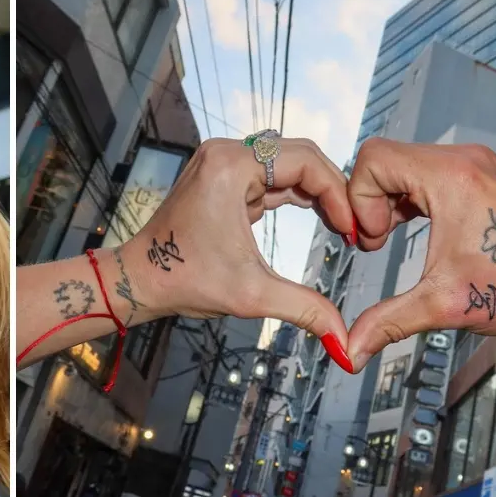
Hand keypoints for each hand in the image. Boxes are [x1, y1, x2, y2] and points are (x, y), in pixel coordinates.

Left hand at [120, 137, 356, 368]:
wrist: (140, 280)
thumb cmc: (184, 280)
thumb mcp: (252, 295)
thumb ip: (305, 310)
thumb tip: (345, 343)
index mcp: (229, 167)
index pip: (305, 160)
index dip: (338, 193)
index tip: (353, 229)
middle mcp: (224, 153)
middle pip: (299, 156)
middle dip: (331, 190)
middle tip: (355, 225)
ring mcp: (220, 162)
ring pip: (286, 165)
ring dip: (314, 193)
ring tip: (340, 225)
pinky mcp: (220, 176)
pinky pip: (269, 176)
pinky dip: (292, 196)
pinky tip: (318, 217)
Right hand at [345, 138, 495, 368]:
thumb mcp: (443, 305)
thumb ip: (386, 323)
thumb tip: (351, 349)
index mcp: (452, 178)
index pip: (373, 160)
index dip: (358, 200)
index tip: (371, 238)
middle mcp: (463, 161)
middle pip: (383, 158)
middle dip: (369, 201)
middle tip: (378, 241)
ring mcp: (473, 165)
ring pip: (402, 163)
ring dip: (387, 200)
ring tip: (391, 237)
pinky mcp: (479, 175)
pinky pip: (424, 171)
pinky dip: (408, 197)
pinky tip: (412, 228)